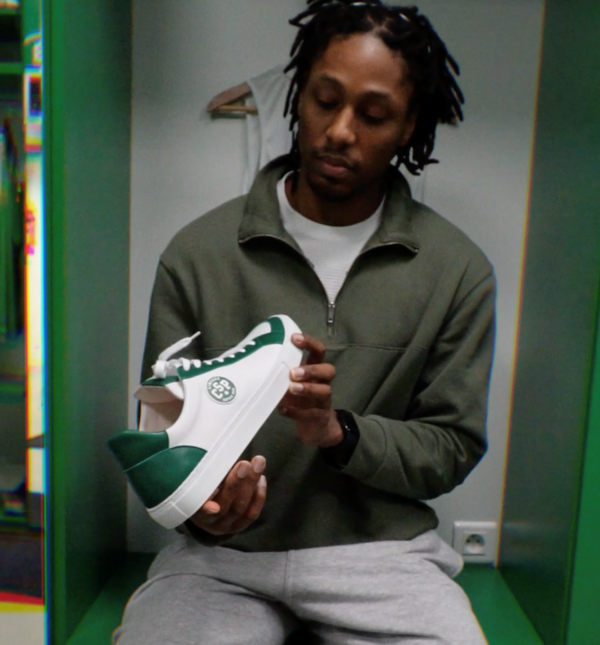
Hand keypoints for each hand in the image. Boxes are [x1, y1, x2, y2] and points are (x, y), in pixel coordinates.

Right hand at [189, 456, 266, 535]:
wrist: (207, 506)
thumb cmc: (202, 483)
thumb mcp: (199, 477)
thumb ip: (207, 471)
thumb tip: (220, 454)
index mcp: (192, 510)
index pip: (198, 510)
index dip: (205, 510)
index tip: (214, 506)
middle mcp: (208, 522)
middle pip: (224, 507)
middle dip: (236, 484)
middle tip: (245, 464)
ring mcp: (225, 526)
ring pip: (240, 509)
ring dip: (251, 484)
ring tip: (258, 464)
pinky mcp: (239, 526)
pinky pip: (251, 514)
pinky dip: (258, 495)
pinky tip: (261, 479)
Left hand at [279, 333, 343, 447]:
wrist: (315, 426)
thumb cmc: (300, 398)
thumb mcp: (293, 383)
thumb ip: (283, 373)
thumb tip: (257, 362)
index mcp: (316, 370)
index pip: (319, 351)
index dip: (309, 343)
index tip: (294, 338)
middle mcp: (324, 383)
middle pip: (328, 370)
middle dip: (311, 370)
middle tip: (293, 373)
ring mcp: (324, 400)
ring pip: (324, 391)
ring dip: (307, 389)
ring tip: (290, 389)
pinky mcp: (320, 417)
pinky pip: (310, 414)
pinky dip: (296, 411)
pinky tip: (283, 409)